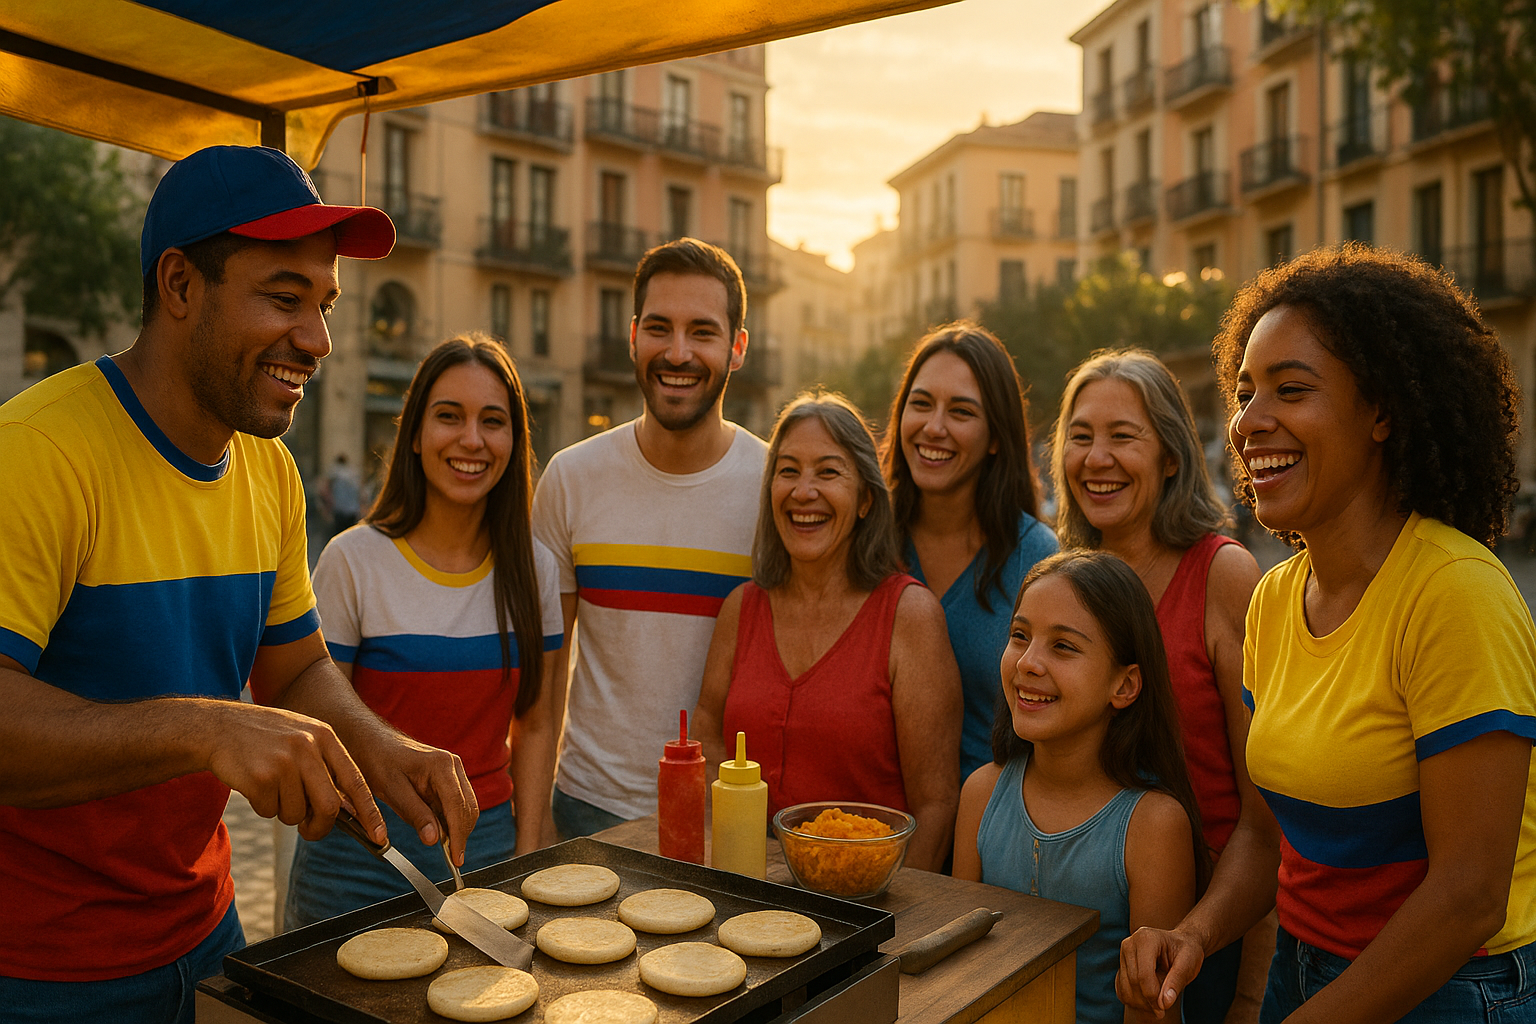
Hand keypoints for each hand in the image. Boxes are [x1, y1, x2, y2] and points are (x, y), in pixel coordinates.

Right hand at [204, 702, 381, 842]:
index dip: (369, 812)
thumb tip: (348, 810)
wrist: (219, 726)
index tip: (379, 836)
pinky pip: (270, 811)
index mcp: (324, 736)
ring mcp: (284, 761)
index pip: (355, 781)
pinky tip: (255, 786)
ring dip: (285, 812)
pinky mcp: (260, 777)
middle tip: (309, 830)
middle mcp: (308, 747)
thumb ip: (326, 766)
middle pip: (329, 806)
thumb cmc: (266, 738)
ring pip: (296, 813)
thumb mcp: (303, 738)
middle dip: (320, 826)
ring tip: (272, 789)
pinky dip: (264, 808)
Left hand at [346, 729, 477, 863]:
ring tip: (445, 849)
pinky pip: (457, 802)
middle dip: (461, 834)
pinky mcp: (449, 776)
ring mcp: (453, 769)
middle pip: (468, 807)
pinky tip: (439, 831)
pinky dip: (451, 819)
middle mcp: (453, 765)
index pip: (458, 806)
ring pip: (466, 806)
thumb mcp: (392, 790)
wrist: (373, 742)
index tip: (456, 859)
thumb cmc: (379, 762)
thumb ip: (415, 814)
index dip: (459, 835)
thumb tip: (434, 840)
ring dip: (457, 827)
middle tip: (452, 860)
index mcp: (441, 766)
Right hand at [1118, 926, 1205, 1017]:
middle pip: (1133, 981)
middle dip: (1147, 1000)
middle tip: (1162, 1010)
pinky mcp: (1122, 965)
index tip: (1163, 1009)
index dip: (1152, 995)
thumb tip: (1164, 1003)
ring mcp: (1123, 955)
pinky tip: (1149, 1000)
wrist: (1179, 944)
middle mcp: (1130, 944)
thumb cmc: (1186, 951)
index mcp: (1146, 938)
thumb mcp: (1188, 963)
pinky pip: (1121, 990)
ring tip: (1158, 1003)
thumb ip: (1176, 981)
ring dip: (1140, 1003)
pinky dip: (1134, 1000)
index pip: (1143, 974)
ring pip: (1125, 988)